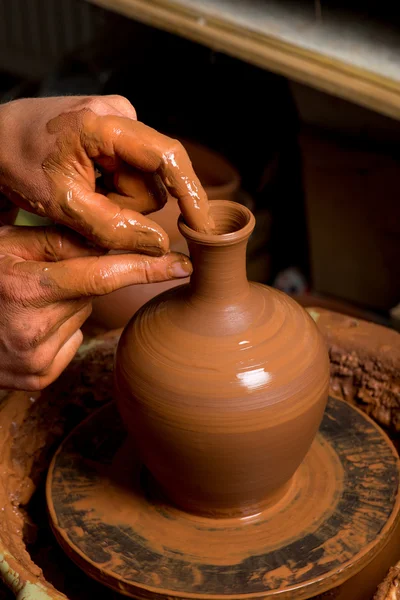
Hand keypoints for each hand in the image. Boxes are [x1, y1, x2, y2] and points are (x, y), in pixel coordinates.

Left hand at [0, 95, 213, 251]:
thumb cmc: (19, 162)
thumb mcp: (63, 204)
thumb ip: (113, 227)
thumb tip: (161, 244)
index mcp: (106, 124)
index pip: (168, 156)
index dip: (190, 191)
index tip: (202, 223)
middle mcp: (122, 115)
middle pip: (154, 182)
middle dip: (127, 205)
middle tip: (89, 205)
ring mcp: (121, 122)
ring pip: (145, 183)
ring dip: (118, 201)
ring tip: (84, 193)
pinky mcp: (118, 133)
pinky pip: (133, 175)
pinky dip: (114, 191)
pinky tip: (89, 184)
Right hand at [0, 225, 190, 389]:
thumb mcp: (10, 246)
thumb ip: (62, 242)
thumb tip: (115, 245)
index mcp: (25, 288)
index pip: (102, 276)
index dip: (146, 269)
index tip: (183, 265)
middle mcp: (32, 330)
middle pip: (91, 296)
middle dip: (80, 282)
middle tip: (44, 279)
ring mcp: (36, 360)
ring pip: (82, 319)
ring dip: (68, 307)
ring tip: (30, 304)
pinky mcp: (38, 378)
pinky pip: (71, 344)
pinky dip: (60, 332)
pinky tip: (31, 327)